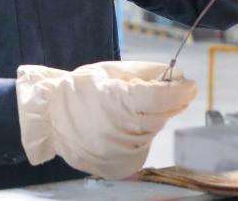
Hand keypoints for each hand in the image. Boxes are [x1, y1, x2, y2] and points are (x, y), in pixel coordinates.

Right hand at [16, 60, 196, 178]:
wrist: (49, 118)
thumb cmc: (79, 90)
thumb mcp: (109, 72)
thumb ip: (145, 73)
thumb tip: (176, 75)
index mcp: (114, 100)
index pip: (159, 98)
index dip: (179, 91)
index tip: (189, 85)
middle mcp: (117, 130)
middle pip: (160, 116)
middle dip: (170, 103)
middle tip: (170, 93)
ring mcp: (117, 152)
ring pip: (152, 133)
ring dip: (153, 120)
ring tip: (135, 109)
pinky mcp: (116, 166)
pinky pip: (141, 149)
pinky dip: (141, 136)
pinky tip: (127, 127)